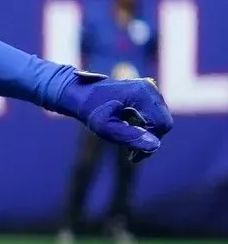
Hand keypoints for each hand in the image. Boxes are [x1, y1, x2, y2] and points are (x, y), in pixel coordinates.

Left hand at [58, 71, 172, 159]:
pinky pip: (155, 115)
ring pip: (160, 120)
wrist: (80, 94)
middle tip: (130, 153)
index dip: (151, 142)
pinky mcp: (148, 94)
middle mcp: (150, 88)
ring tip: (128, 146)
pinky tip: (130, 134)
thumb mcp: (105, 127)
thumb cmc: (89, 109)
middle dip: (149, 139)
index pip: (161, 124)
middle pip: (163, 122)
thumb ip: (129, 136)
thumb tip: (155, 146)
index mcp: (142, 94)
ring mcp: (150, 90)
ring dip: (147, 135)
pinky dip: (145, 127)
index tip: (133, 155)